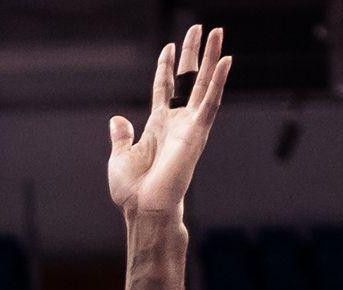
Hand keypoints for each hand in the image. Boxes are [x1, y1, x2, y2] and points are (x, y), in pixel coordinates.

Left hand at [106, 23, 227, 228]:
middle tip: (200, 28)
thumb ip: (121, 136)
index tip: (169, 46)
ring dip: (211, 58)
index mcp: (158, 125)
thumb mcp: (119, 157)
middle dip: (194, 53)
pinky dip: (218, 82)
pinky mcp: (198, 133)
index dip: (166, 67)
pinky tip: (225, 61)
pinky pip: (210, 102)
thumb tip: (117, 119)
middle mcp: (177, 122)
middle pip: (188, 79)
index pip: (164, 88)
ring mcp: (189, 126)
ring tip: (217, 32)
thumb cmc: (133, 191)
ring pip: (203, 84)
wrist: (144, 209)